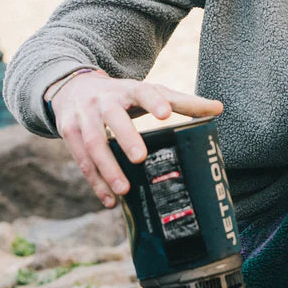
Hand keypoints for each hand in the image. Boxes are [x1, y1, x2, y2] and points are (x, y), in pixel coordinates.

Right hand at [47, 71, 222, 207]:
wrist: (73, 87)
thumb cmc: (124, 94)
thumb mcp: (150, 92)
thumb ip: (182, 102)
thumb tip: (219, 109)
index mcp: (129, 89)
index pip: (143, 92)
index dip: (154, 101)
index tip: (165, 114)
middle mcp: (104, 101)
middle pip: (113, 118)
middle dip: (125, 137)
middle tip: (140, 158)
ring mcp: (84, 116)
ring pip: (92, 143)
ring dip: (107, 168)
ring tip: (124, 190)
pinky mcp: (69, 133)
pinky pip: (81, 159)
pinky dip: (95, 181)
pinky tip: (110, 200)